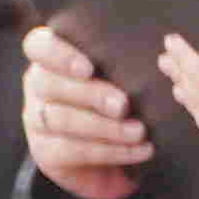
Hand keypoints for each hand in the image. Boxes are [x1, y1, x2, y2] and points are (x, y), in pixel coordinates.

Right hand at [22, 27, 153, 198]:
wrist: (108, 152)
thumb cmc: (118, 97)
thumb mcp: (121, 76)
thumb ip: (124, 63)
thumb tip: (162, 55)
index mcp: (52, 58)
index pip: (38, 46)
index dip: (59, 55)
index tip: (88, 68)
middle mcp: (38, 85)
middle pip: (49, 83)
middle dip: (90, 94)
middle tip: (123, 105)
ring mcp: (36, 119)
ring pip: (60, 119)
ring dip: (104, 127)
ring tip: (138, 131)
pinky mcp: (45, 151)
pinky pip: (72, 150)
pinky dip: (110, 151)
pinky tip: (139, 150)